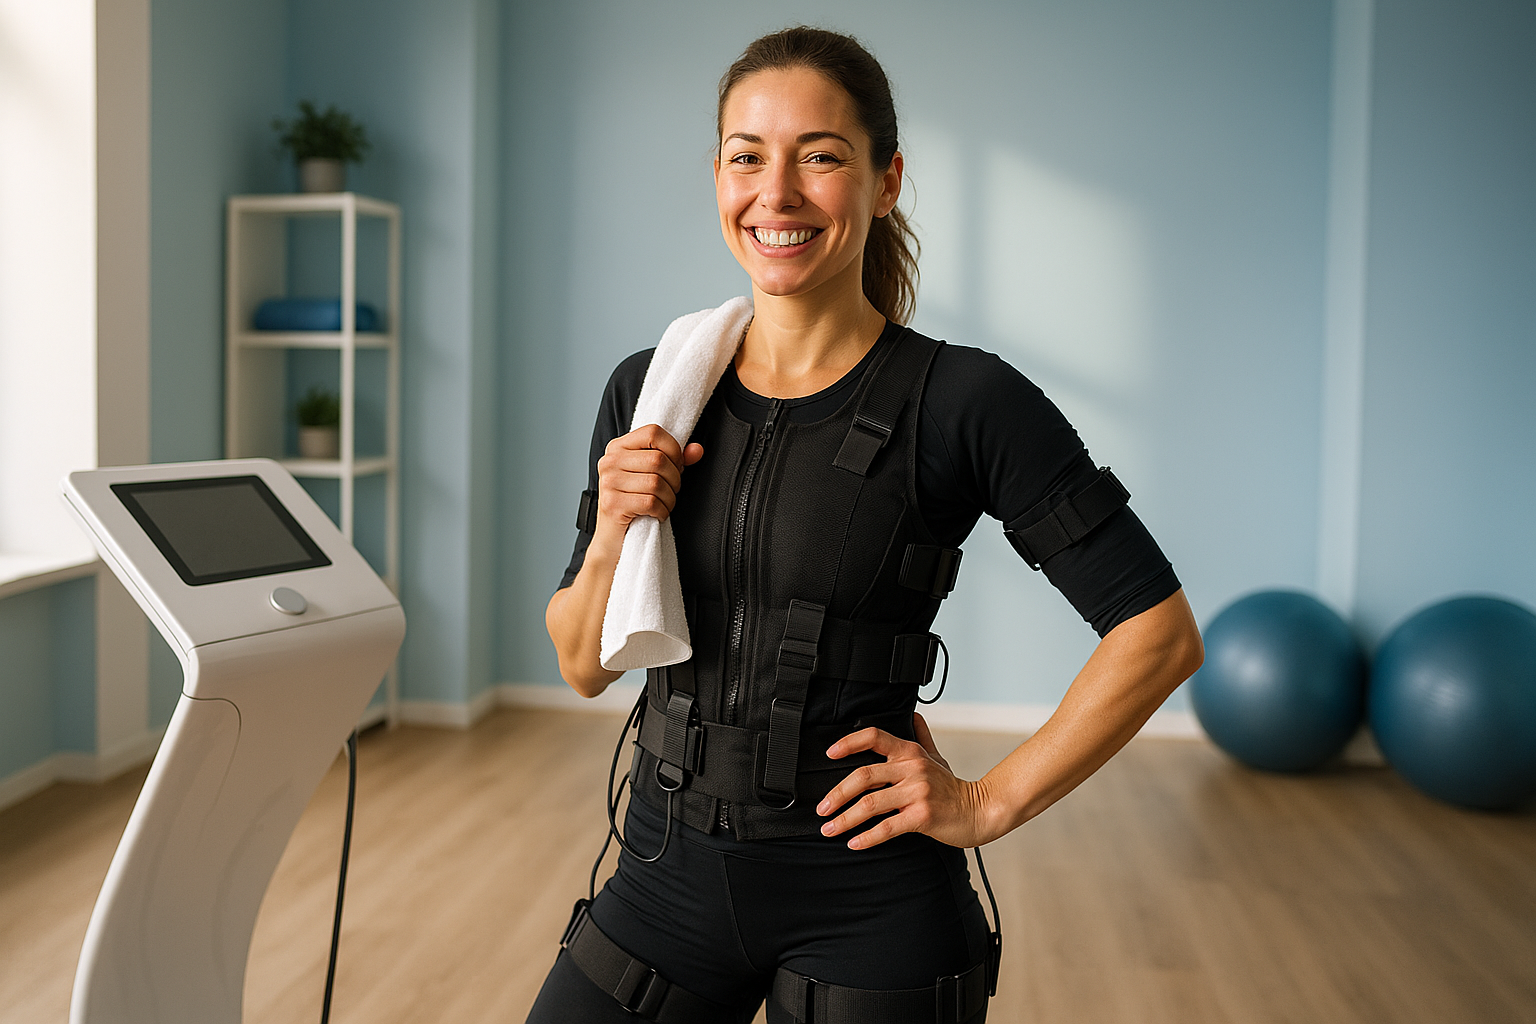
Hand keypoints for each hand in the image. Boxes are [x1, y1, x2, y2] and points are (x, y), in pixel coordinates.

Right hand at [595, 424, 702, 529]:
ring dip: (669, 498)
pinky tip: (657, 514)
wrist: (614, 538)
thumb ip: (675, 459)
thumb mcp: (654, 475)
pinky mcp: (612, 504)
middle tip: (670, 490)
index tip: (676, 465)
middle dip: (674, 479)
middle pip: (658, 460)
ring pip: (656, 483)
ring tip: (663, 503)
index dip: (673, 449)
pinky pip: (650, 503)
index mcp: (618, 447)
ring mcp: (608, 482)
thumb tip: (697, 450)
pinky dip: (662, 511)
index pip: (653, 432)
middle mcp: (609, 461)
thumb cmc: (635, 502)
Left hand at [816, 712, 994, 849]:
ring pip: (870, 804)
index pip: (874, 737)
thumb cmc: (953, 787)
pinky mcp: (921, 816)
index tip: (829, 753)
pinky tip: (854, 842)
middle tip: (822, 808)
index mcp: (910, 753)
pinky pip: (887, 827)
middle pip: (863, 776)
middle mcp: (912, 769)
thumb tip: (914, 716)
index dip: (849, 743)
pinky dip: (867, 837)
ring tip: (830, 829)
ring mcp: (917, 792)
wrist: (980, 811)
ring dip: (845, 819)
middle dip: (837, 794)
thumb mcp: (937, 758)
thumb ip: (922, 737)